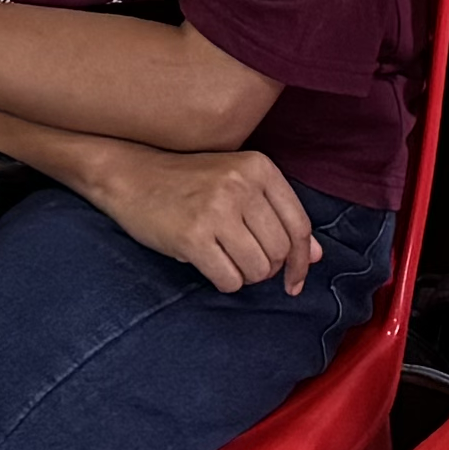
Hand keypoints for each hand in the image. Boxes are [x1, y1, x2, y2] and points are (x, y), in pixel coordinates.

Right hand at [90, 144, 325, 296]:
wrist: (132, 173)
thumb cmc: (190, 182)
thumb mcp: (237, 182)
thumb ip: (278, 214)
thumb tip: (316, 256)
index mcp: (259, 167)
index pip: (299, 226)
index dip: (302, 261)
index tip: (295, 281)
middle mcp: (242, 185)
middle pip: (280, 252)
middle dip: (266, 268)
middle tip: (243, 261)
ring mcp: (217, 210)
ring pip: (257, 270)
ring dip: (245, 276)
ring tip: (225, 259)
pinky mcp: (193, 237)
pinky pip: (229, 280)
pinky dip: (224, 282)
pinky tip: (209, 264)